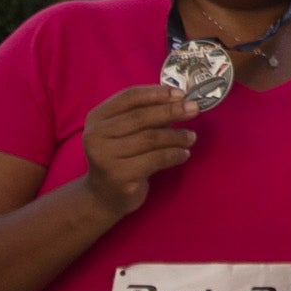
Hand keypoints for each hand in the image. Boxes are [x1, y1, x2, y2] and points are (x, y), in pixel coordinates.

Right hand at [73, 85, 199, 218]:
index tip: (181, 94)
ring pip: (150, 138)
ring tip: (191, 137)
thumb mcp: (127, 132)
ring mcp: (105, 157)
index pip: (129, 97)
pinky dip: (174, 154)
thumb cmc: (121, 158)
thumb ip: (147, 115)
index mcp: (96, 118)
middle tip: (194, 109)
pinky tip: (184, 154)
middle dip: (171, 111)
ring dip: (176, 136)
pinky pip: (155, 159)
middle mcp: (95, 136)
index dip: (156, 93)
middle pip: (140, 117)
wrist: (104, 196)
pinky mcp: (119, 176)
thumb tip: (179, 100)